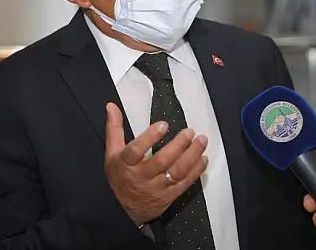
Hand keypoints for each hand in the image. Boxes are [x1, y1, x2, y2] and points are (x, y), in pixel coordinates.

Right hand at [104, 103, 208, 225]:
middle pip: (162, 161)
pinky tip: (203, 158)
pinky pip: (185, 183)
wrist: (124, 210)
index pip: (136, 151)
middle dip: (178, 145)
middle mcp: (142, 177)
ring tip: (201, 141)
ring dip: (192, 156)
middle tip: (189, 131)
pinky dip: (196, 170)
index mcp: (126, 164)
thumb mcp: (112, 153)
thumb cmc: (120, 176)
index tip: (164, 124)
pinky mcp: (169, 196)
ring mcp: (157, 188)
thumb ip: (114, 129)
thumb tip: (111, 106)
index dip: (150, 137)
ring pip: (177, 172)